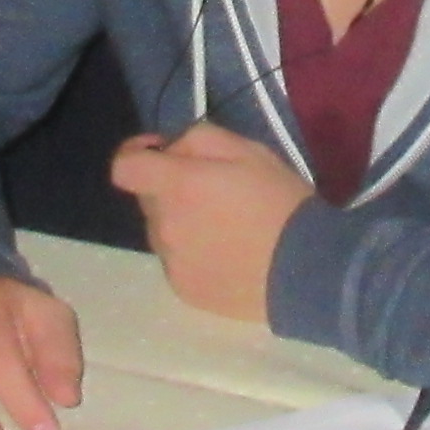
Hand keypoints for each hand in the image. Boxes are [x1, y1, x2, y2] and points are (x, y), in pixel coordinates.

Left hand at [109, 121, 311, 323]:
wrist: (305, 269)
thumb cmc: (279, 201)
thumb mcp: (248, 150)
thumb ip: (198, 139)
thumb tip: (171, 149)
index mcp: (177, 186)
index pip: (123, 168)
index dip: (135, 154)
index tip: (160, 153)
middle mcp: (164, 225)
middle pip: (149, 199)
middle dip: (170, 189)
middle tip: (212, 192)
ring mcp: (171, 262)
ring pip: (162, 232)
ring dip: (180, 223)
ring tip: (224, 229)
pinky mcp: (183, 290)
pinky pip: (176, 262)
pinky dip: (192, 254)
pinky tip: (227, 256)